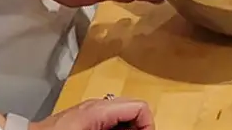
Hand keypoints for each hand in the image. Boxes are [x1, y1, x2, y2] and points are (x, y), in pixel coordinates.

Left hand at [35, 97, 153, 129]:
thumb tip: (140, 129)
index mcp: (100, 109)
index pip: (140, 107)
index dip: (148, 125)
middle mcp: (97, 105)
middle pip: (133, 109)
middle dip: (139, 127)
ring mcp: (89, 111)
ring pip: (122, 114)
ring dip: (128, 129)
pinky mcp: (83, 119)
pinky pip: (110, 120)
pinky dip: (116, 129)